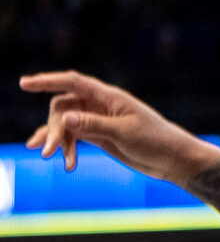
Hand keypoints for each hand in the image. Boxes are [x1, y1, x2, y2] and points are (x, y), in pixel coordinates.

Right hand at [21, 69, 205, 180]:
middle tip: (49, 151)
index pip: (73, 82)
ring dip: (57, 140)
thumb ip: (94, 125)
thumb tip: (65, 117)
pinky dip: (65, 146)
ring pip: (65, 123)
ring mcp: (97, 120)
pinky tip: (59, 160)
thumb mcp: (124, 133)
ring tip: (52, 159)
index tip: (25, 84)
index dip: (48, 81)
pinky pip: (73, 136)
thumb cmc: (155, 141)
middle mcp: (100, 105)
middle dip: (53, 127)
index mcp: (109, 97)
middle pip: (63, 107)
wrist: (173, 159)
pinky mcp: (98, 135)